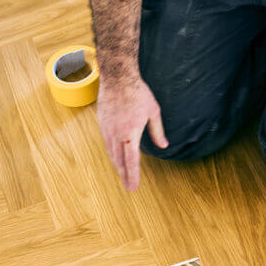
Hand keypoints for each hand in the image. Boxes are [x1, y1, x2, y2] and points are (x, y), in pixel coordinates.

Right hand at [96, 76, 167, 190]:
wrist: (118, 77)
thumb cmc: (138, 93)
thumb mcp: (153, 111)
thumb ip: (157, 131)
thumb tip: (164, 145)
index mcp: (131, 133)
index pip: (131, 160)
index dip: (133, 175)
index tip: (133, 187)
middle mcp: (117, 134)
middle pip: (120, 161)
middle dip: (124, 175)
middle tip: (129, 187)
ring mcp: (107, 129)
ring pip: (111, 153)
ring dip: (117, 166)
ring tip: (123, 176)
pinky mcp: (102, 123)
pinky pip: (107, 143)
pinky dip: (112, 153)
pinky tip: (115, 157)